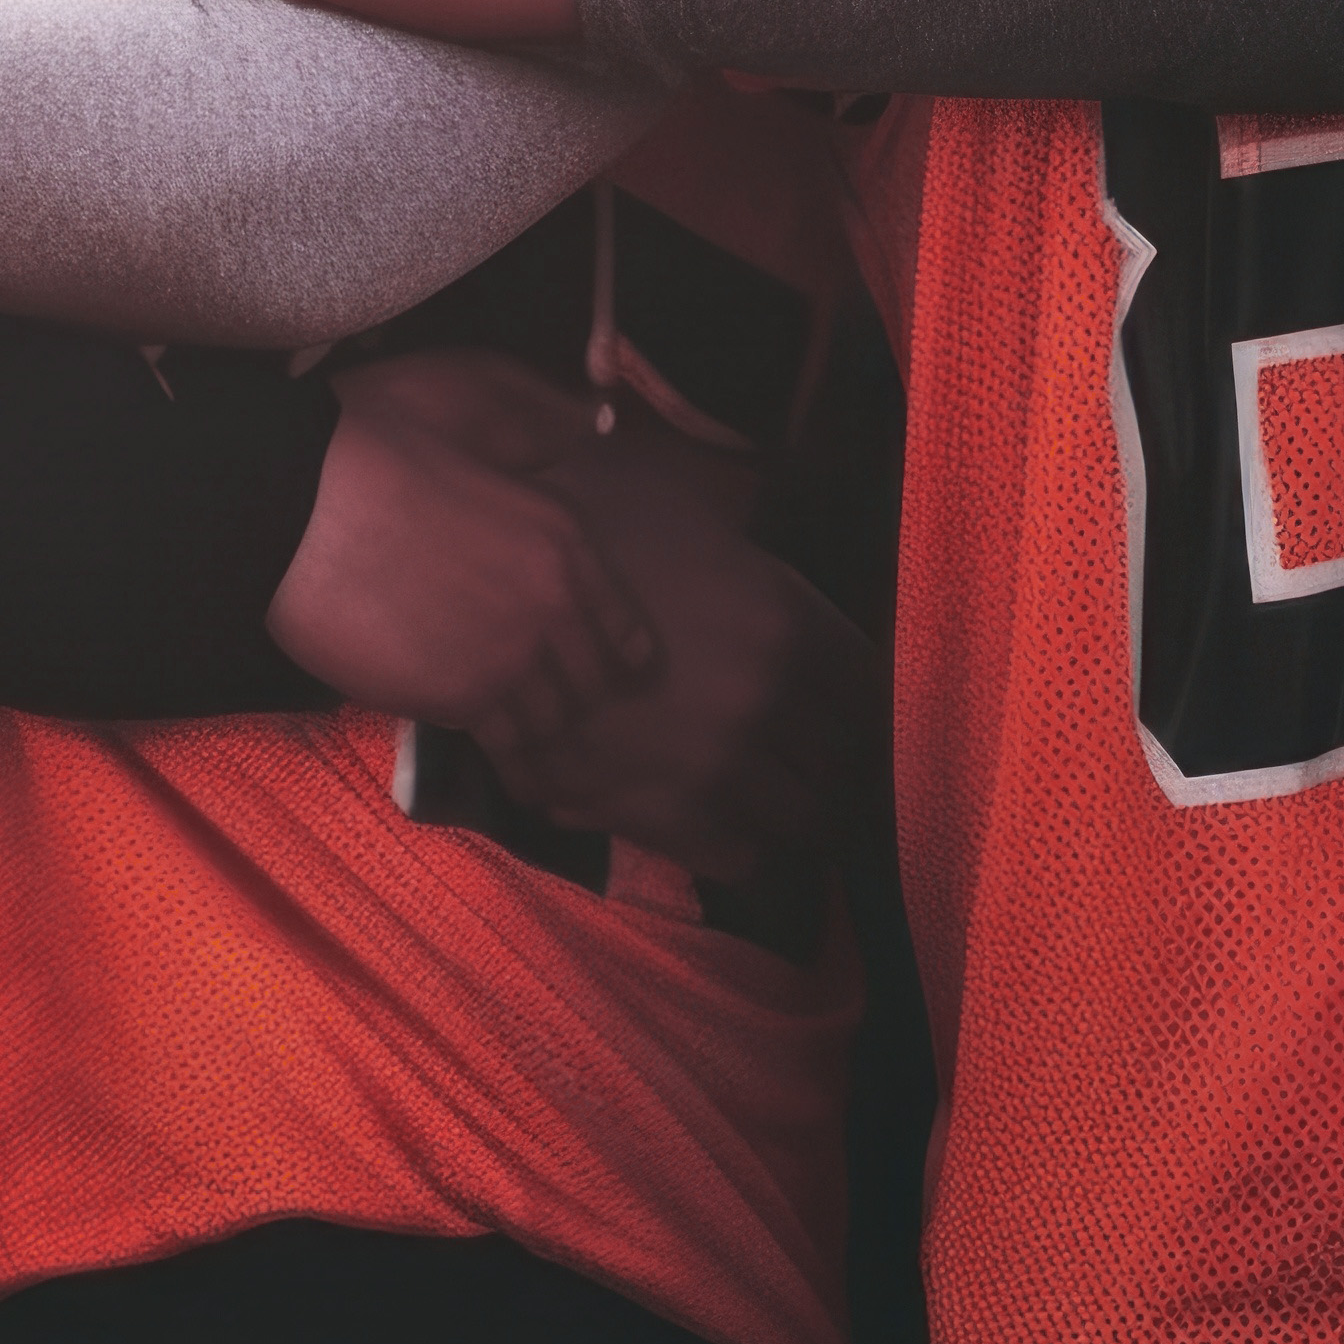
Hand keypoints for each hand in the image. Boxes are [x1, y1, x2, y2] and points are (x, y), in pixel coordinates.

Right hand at [270, 365, 664, 770]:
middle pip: (596, 688)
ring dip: (542, 733)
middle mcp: (551, 611)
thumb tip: (597, 419)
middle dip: (581, 697)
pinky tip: (500, 755)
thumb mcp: (472, 401)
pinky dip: (504, 754)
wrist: (292, 506)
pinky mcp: (452, 700)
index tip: (614, 666)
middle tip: (564, 706)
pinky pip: (500, 746)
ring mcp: (505, 663)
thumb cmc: (375, 441)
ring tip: (532, 742)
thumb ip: (541, 419)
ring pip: (551, 726)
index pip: (628, 630)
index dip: (623, 652)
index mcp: (564, 541)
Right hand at [478, 434, 869, 879]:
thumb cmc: (569, 518)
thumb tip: (775, 487)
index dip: (870, 697)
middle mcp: (764, 701)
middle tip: (829, 755)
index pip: (873, 685)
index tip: (857, 700)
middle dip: (843, 763)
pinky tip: (732, 823)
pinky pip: (735, 856)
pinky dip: (744, 846)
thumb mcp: (670, 488)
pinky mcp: (655, 813)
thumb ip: (736, 508)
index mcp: (783, 619)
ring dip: (800, 811)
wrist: (470, 587)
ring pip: (802, 822)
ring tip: (790, 798)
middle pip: (849, 764)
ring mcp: (711, 765)